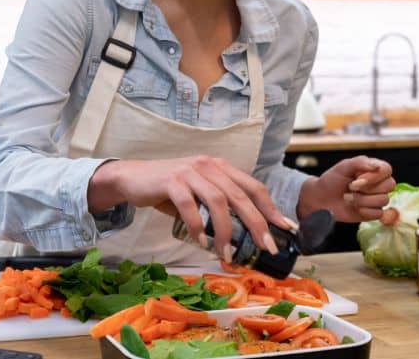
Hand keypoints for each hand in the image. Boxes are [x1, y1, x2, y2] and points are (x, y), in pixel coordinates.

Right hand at [88, 155, 299, 258]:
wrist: (132, 178)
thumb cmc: (168, 190)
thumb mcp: (198, 194)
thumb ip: (218, 208)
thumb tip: (243, 238)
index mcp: (220, 167)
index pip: (254, 187)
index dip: (271, 209)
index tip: (285, 230)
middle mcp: (209, 165)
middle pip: (241, 196)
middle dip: (257, 224)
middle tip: (265, 248)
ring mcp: (190, 171)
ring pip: (218, 201)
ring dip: (226, 231)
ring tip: (228, 253)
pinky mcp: (171, 180)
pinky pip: (189, 206)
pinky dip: (198, 226)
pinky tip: (201, 242)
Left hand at [297, 155, 395, 221]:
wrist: (320, 199)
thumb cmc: (331, 181)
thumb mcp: (342, 167)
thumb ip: (359, 163)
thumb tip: (377, 166)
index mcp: (373, 169)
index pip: (387, 169)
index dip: (374, 176)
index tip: (357, 178)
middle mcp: (378, 183)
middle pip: (389, 185)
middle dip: (366, 188)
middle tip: (350, 187)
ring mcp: (376, 198)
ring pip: (383, 200)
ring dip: (362, 200)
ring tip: (348, 197)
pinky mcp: (373, 212)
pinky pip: (378, 214)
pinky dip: (364, 211)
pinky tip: (354, 207)